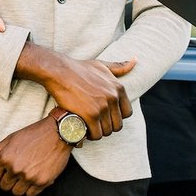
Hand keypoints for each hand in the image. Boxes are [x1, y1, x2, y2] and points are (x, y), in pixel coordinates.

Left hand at [0, 119, 71, 195]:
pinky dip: (32, 188)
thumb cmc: (33, 134)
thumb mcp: (10, 139)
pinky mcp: (42, 182)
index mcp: (5, 158)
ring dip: (20, 186)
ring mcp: (29, 177)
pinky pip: (30, 194)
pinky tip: (35, 176)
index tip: (2, 173)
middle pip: (4, 187)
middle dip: (8, 180)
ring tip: (27, 173)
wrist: (58, 133)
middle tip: (17, 171)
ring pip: (17, 192)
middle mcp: (15, 169)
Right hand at [16, 42, 134, 140]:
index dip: (116, 117)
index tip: (105, 116)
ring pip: (107, 131)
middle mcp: (113, 98)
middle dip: (107, 126)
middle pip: (117, 125)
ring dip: (98, 132)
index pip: (127, 113)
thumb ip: (119, 67)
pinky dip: (90, 135)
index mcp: (118, 88)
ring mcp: (102, 107)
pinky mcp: (90, 115)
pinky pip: (96, 134)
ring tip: (89, 128)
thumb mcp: (102, 65)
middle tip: (95, 124)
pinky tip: (83, 130)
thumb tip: (135, 60)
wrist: (60, 72)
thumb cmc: (79, 68)